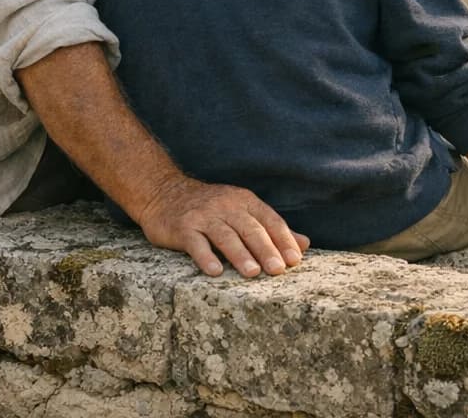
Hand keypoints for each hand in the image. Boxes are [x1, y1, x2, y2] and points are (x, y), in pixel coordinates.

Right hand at [136, 177, 309, 277]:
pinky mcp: (182, 227)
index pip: (269, 220)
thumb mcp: (241, 211)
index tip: (295, 260)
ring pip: (225, 235)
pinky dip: (206, 257)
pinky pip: (196, 242)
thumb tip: (304, 244)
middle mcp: (225, 205)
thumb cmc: (209, 209)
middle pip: (250, 228)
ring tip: (253, 273)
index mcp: (244, 201)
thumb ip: (271, 228)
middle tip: (279, 270)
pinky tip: (215, 271)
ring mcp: (203, 216)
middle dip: (266, 249)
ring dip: (240, 255)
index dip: (283, 239)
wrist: (163, 194)